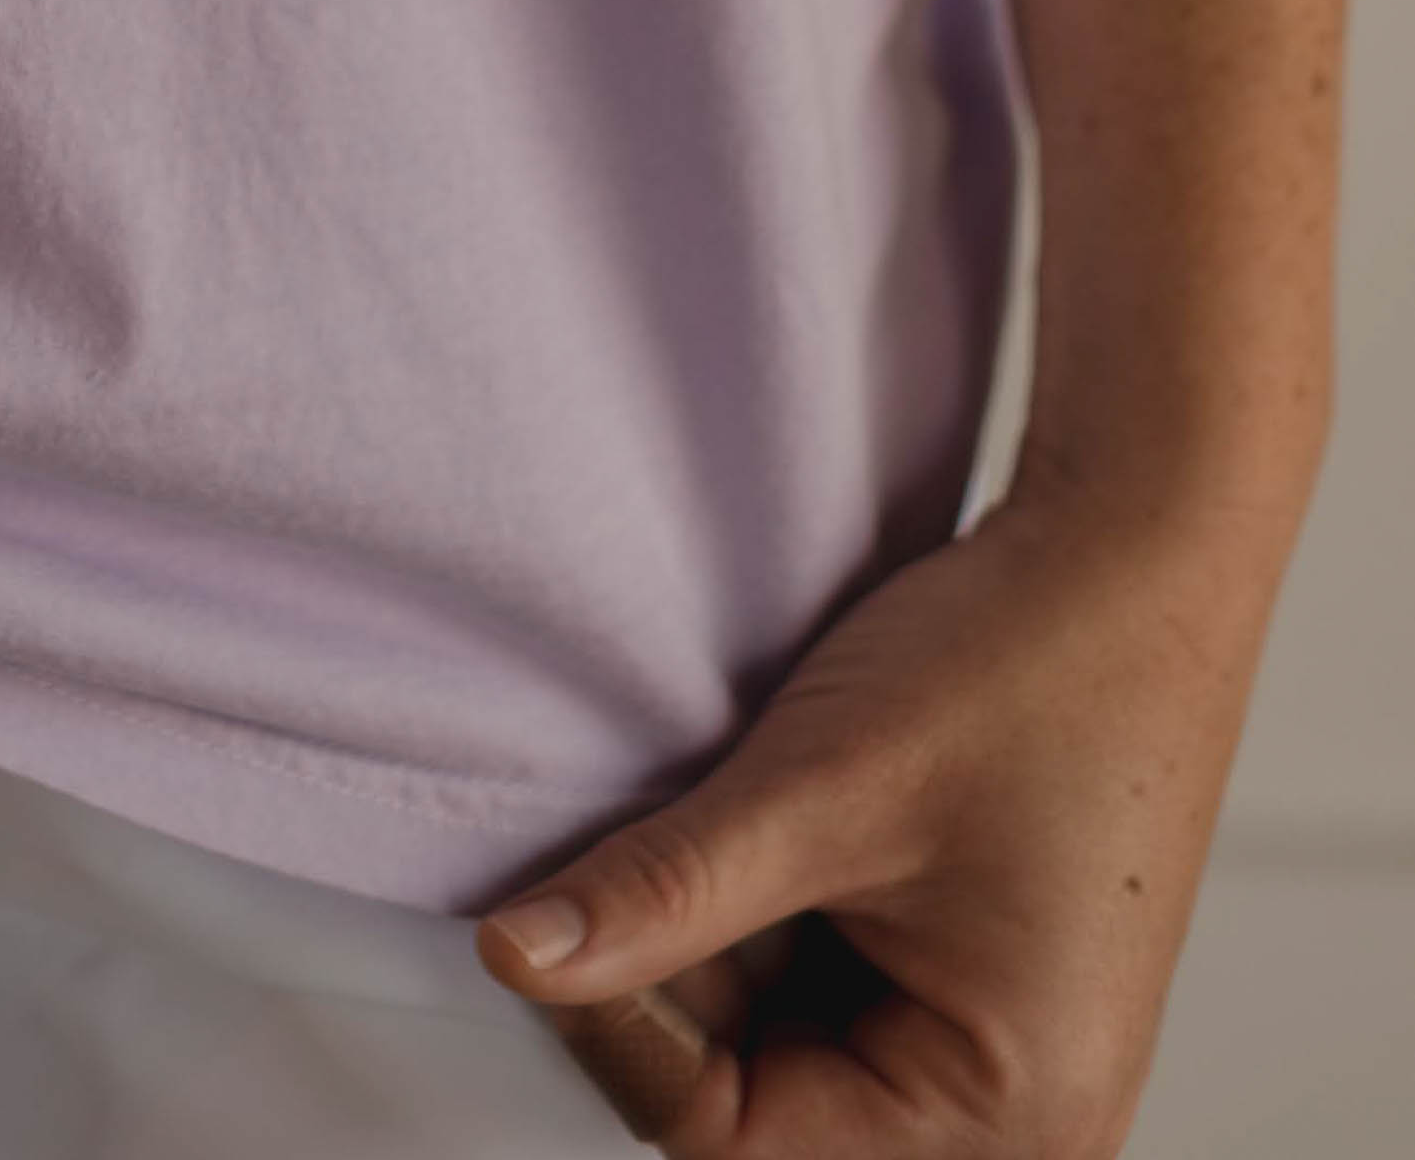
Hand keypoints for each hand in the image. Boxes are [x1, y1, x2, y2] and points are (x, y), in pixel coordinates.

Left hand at [469, 465, 1301, 1151]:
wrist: (1142, 554)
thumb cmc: (1034, 667)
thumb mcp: (819, 787)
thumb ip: (663, 893)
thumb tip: (513, 959)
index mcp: (1004, 1120)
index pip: (732, 1139)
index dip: (623, 1029)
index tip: (547, 914)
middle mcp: (1019, 1121)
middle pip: (762, 1100)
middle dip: (682, 981)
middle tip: (645, 844)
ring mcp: (1005, 1053)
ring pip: (786, 1040)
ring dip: (728, 939)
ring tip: (740, 813)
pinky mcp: (984, 984)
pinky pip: (835, 988)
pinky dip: (777, 913)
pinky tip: (779, 820)